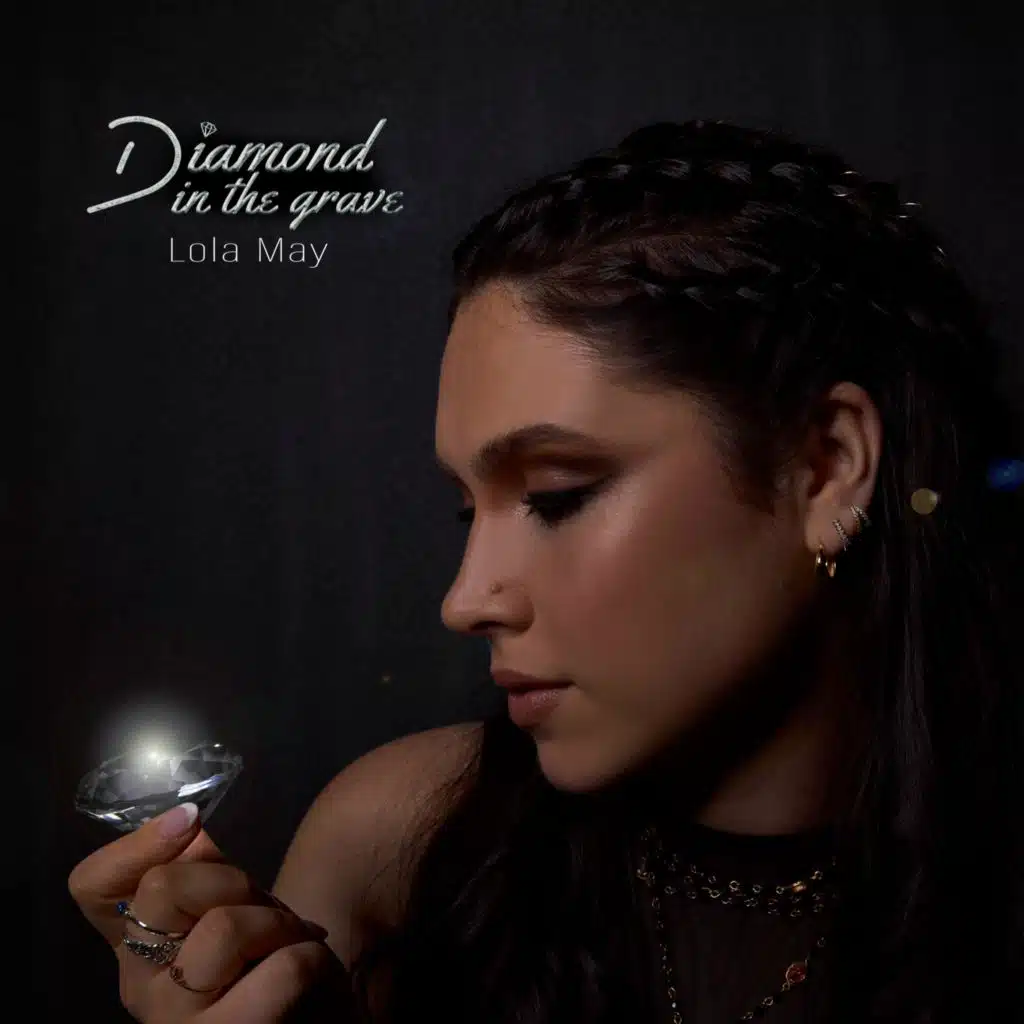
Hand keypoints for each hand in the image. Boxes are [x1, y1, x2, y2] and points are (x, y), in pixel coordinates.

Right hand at [68, 803, 353, 1021]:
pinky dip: (308, 955)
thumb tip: (189, 826)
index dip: (136, 843)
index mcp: (135, 943)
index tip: (191, 819)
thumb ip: (206, 870)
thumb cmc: (265, 956)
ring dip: (277, 921)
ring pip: (224, 927)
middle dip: (231, 879)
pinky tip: (309, 968)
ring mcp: (175, 1022)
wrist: (307, 1013)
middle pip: (161, 888)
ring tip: (293, 940)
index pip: (94, 885)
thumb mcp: (235, 903)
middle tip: (262, 907)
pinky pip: (280, 971)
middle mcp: (140, 985)